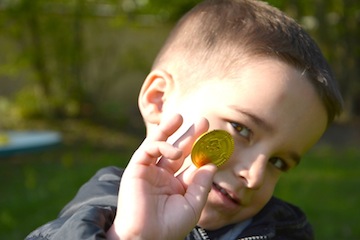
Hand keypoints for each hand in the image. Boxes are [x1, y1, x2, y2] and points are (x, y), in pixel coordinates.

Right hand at [107, 114, 216, 239]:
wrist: (145, 238)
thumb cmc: (169, 226)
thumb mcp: (192, 205)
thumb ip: (201, 184)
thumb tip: (212, 165)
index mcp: (176, 185)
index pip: (190, 163)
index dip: (201, 151)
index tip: (214, 141)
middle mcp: (162, 176)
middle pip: (178, 150)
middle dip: (189, 135)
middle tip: (203, 121)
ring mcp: (149, 171)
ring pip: (158, 144)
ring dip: (168, 129)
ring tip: (179, 116)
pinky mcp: (136, 169)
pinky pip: (148, 150)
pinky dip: (161, 146)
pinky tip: (176, 151)